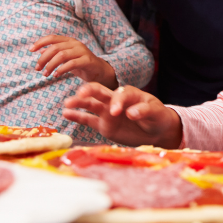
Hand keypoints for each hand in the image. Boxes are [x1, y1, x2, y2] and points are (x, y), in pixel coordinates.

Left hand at [31, 35, 115, 88]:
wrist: (99, 71)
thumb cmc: (80, 64)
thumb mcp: (65, 58)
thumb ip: (54, 54)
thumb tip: (39, 51)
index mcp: (69, 41)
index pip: (52, 38)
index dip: (40, 42)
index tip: (30, 50)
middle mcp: (75, 44)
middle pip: (55, 48)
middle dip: (43, 58)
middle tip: (38, 69)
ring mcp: (82, 51)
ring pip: (62, 55)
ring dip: (50, 65)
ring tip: (45, 74)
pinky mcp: (87, 60)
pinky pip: (72, 63)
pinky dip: (61, 69)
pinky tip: (56, 75)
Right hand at [62, 82, 182, 147]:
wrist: (156, 130)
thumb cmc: (157, 116)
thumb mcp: (156, 112)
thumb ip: (144, 111)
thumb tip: (130, 113)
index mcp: (129, 94)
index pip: (120, 94)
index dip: (117, 102)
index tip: (115, 112)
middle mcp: (115, 100)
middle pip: (100, 92)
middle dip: (90, 91)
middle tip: (81, 93)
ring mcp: (107, 112)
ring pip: (91, 105)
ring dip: (79, 103)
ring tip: (67, 103)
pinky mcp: (103, 125)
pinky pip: (88, 120)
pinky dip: (77, 117)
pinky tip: (65, 113)